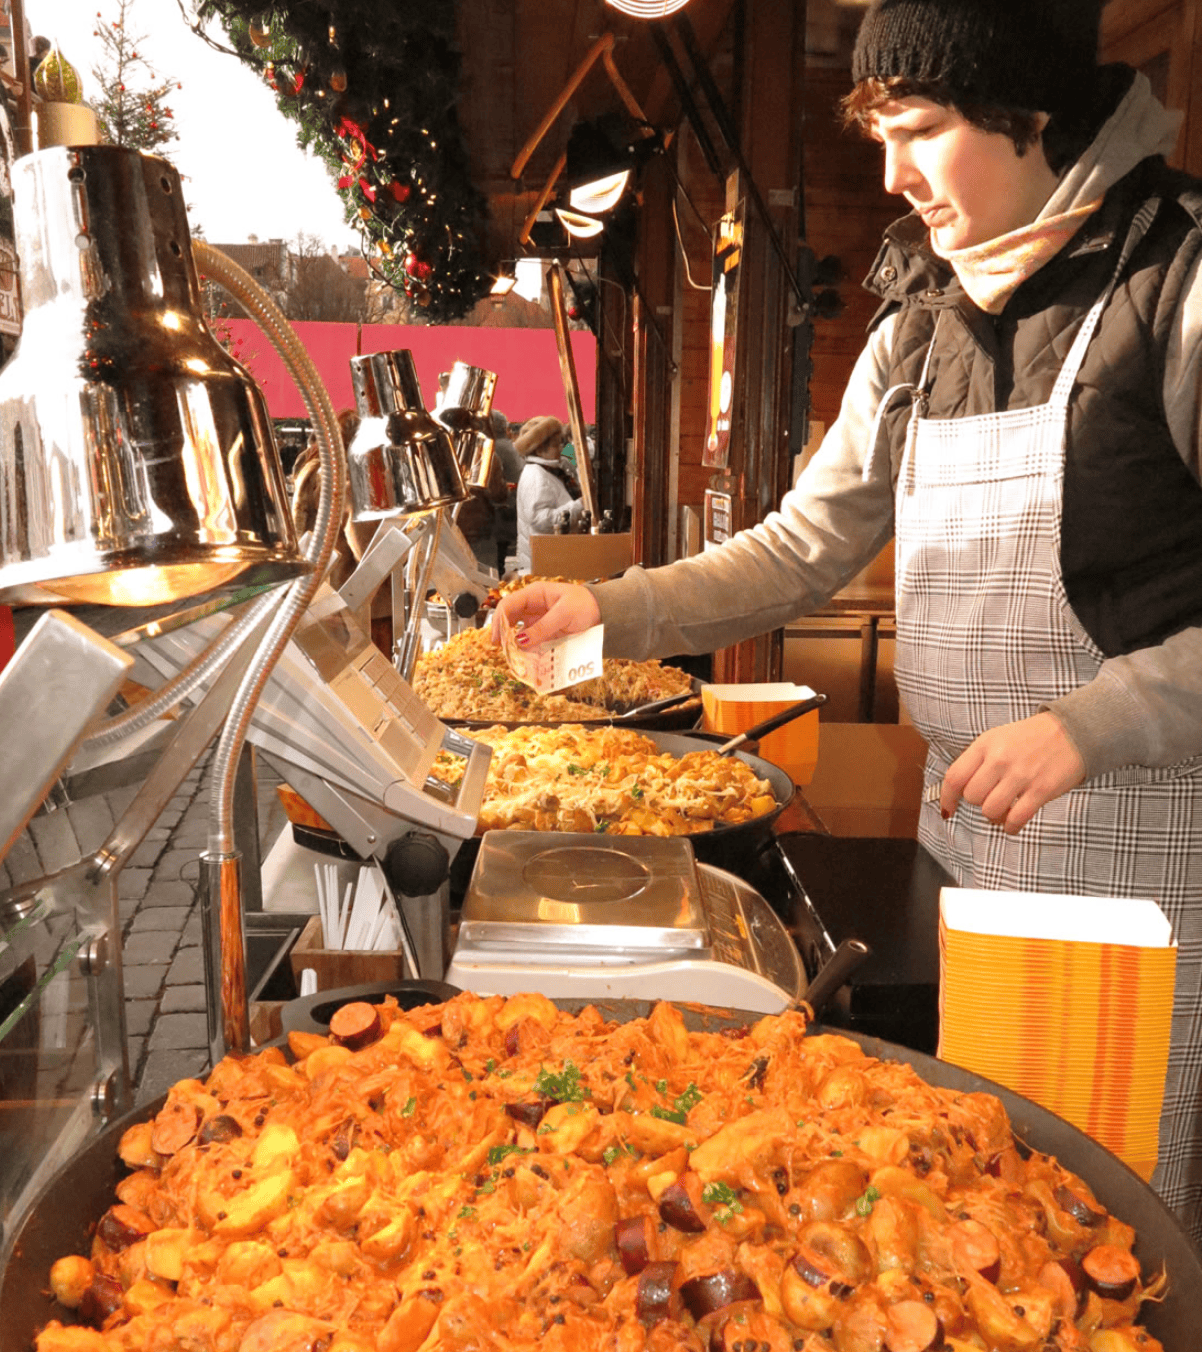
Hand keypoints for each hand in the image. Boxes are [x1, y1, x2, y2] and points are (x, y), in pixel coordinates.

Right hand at [489, 581, 599, 646]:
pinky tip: (523, 659)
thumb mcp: (564, 614)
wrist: (604, 614)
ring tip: (511, 656)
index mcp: (535, 594)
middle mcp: (532, 607)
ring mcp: (537, 621)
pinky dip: (525, 651)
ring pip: (517, 632)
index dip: (499, 619)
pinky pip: (530, 643)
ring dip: (513, 644)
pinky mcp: (544, 634)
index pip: (509, 604)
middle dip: (502, 633)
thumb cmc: (587, 605)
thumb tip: (520, 640)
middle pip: (509, 618)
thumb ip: (542, 627)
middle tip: (500, 649)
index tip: (497, 637)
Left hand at [939, 712, 1085, 834]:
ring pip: (990, 810)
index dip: (947, 798)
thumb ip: (978, 761)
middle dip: (977, 803)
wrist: (1073, 730)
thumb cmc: (1031, 737)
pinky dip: (1010, 827)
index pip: (954, 777)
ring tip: (1003, 810)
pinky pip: (1016, 819)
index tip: (949, 809)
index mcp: (985, 745)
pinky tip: (1011, 824)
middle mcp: (1000, 760)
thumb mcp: (997, 738)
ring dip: (994, 816)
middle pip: (972, 796)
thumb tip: (960, 791)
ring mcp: (1021, 775)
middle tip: (990, 798)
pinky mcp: (1041, 790)